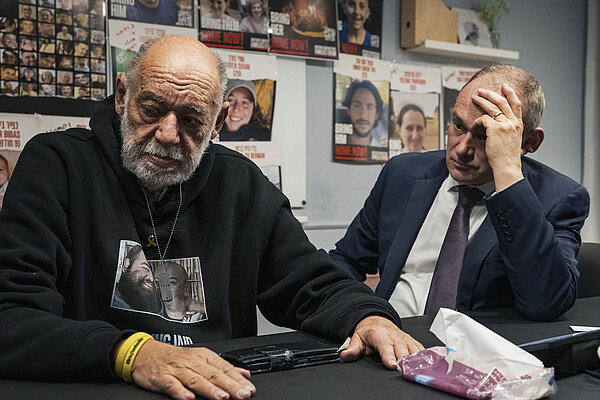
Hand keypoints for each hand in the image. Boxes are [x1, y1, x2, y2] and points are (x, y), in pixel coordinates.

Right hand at [131, 340, 255, 399]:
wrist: (145, 353)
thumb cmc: (174, 358)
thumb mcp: (200, 358)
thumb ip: (222, 367)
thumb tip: (244, 374)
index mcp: (203, 356)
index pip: (224, 368)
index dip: (237, 379)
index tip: (249, 388)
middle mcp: (192, 362)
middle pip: (213, 374)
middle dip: (229, 386)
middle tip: (242, 394)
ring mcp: (177, 370)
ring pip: (196, 380)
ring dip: (210, 389)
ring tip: (222, 397)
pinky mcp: (162, 378)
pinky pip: (172, 385)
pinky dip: (181, 392)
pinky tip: (189, 399)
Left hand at [339, 315, 423, 368]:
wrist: (377, 320)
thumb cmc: (369, 332)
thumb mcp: (357, 338)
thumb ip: (352, 348)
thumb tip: (346, 355)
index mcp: (379, 334)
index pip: (384, 345)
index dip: (389, 355)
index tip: (392, 364)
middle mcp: (393, 335)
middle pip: (401, 348)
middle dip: (404, 359)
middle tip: (405, 370)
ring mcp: (404, 337)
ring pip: (412, 347)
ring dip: (416, 358)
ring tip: (419, 368)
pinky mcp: (411, 340)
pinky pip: (420, 347)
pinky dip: (425, 355)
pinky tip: (429, 363)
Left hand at [472, 83, 523, 191]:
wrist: (507, 167)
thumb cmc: (507, 159)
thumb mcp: (513, 143)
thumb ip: (510, 134)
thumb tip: (503, 131)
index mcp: (518, 125)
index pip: (516, 104)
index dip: (511, 94)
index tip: (505, 87)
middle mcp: (513, 122)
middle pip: (502, 101)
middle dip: (491, 93)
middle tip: (482, 90)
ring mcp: (505, 124)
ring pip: (492, 107)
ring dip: (482, 100)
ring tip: (475, 97)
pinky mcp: (495, 128)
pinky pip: (482, 119)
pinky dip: (476, 122)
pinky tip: (473, 128)